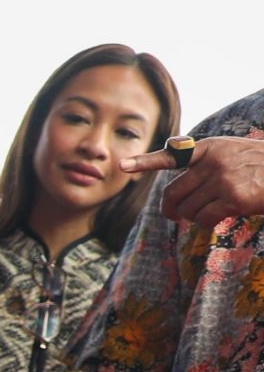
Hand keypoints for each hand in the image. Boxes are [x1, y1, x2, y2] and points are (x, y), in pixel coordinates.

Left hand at [123, 136, 263, 230]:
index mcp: (210, 147)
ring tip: (211, 211)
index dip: (144, 161)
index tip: (122, 165)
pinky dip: (207, 223)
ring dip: (194, 217)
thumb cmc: (260, 167)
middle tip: (174, 216)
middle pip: (172, 194)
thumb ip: (205, 164)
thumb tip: (176, 192)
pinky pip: (203, 219)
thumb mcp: (233, 153)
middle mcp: (214, 161)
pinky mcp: (233, 198)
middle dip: (171, 209)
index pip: (172, 156)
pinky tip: (221, 217)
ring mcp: (223, 179)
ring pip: (186, 209)